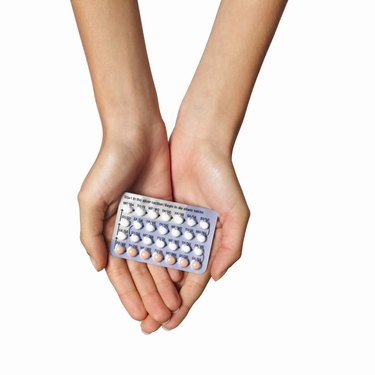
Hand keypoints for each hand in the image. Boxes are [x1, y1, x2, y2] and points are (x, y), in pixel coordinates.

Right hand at [78, 120, 181, 327]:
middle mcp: (128, 228)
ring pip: (158, 258)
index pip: (118, 271)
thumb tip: (97, 268)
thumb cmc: (109, 163)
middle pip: (140, 269)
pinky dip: (176, 258)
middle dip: (150, 294)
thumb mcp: (91, 199)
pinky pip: (172, 239)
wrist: (137, 134)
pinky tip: (183, 277)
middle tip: (161, 318)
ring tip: (174, 305)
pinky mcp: (167, 210)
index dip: (127, 294)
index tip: (138, 315)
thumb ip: (90, 235)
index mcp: (107, 229)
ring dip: (164, 282)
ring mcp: (149, 220)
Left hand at [153, 126, 248, 329]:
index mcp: (212, 241)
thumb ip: (231, 246)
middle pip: (176, 277)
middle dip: (164, 302)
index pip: (197, 280)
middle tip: (149, 326)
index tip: (170, 323)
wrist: (200, 143)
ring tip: (138, 307)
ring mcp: (175, 225)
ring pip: (160, 262)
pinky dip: (142, 257)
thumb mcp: (236, 212)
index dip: (185, 303)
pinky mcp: (160, 212)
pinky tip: (131, 274)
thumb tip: (217, 276)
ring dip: (151, 285)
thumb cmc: (222, 176)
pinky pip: (149, 239)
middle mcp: (193, 237)